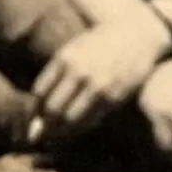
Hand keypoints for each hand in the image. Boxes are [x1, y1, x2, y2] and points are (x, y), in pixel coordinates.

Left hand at [29, 5, 171, 140]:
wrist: (137, 34)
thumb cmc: (102, 41)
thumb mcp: (75, 47)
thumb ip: (57, 72)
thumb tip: (39, 104)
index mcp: (65, 57)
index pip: (39, 92)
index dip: (33, 109)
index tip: (35, 116)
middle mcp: (78, 73)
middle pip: (51, 109)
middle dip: (44, 125)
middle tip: (43, 133)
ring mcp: (97, 86)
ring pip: (69, 120)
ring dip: (60, 132)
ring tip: (57, 137)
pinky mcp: (113, 98)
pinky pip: (90, 121)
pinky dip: (79, 129)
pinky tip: (76, 130)